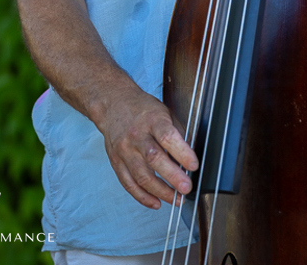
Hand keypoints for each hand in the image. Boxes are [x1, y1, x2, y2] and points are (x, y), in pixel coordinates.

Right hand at [100, 79, 198, 209]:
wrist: (113, 104)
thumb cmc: (143, 109)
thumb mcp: (164, 112)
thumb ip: (177, 133)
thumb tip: (189, 157)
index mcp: (152, 119)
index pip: (167, 137)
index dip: (182, 152)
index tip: (194, 165)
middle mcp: (136, 135)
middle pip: (154, 159)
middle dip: (172, 177)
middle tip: (187, 188)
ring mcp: (124, 150)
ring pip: (141, 176)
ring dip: (161, 191)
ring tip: (177, 199)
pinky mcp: (116, 162)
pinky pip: (128, 183)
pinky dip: (143, 197)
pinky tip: (157, 202)